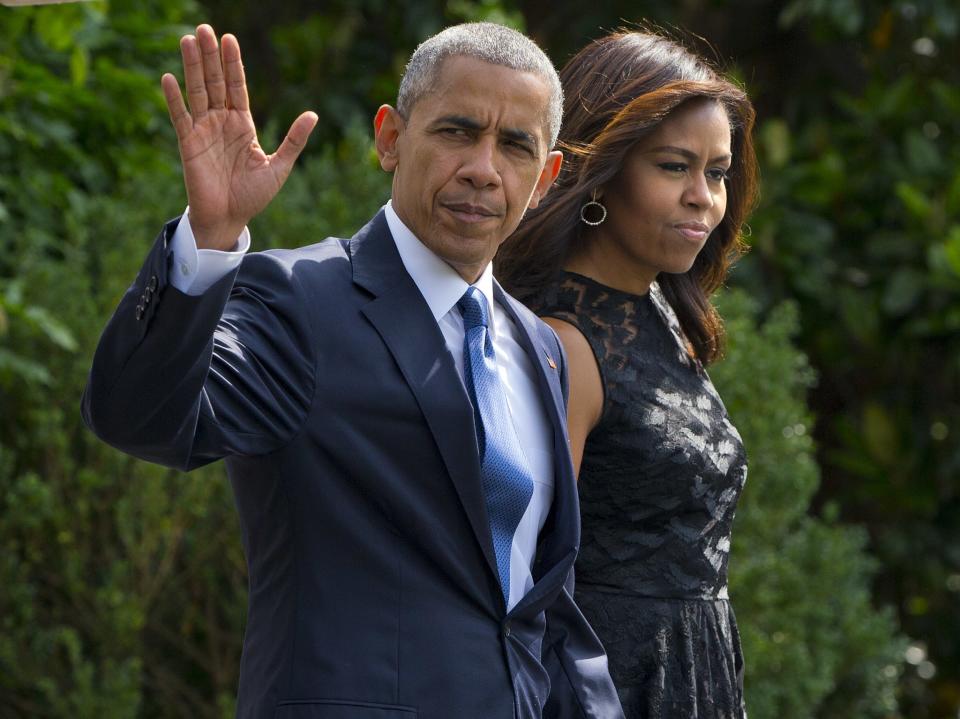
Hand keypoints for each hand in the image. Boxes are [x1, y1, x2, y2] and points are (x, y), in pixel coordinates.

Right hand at [161, 25, 317, 249]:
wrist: (230, 218)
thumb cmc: (253, 196)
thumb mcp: (279, 166)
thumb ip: (294, 140)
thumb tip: (313, 114)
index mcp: (242, 124)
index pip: (237, 86)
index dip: (233, 63)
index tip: (229, 39)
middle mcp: (221, 122)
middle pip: (215, 82)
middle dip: (210, 56)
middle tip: (204, 28)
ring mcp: (203, 131)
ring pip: (197, 92)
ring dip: (192, 67)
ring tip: (188, 40)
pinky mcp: (188, 144)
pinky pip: (180, 117)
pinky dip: (174, 99)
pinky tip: (168, 77)